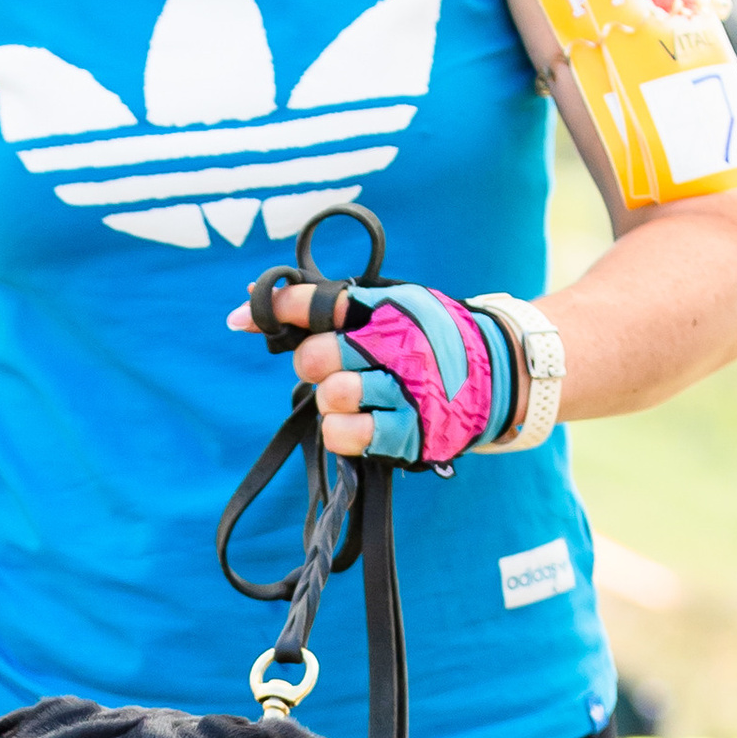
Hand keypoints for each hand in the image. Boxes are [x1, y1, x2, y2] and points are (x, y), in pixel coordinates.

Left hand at [227, 280, 509, 463]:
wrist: (496, 374)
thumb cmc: (424, 340)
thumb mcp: (385, 309)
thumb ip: (321, 310)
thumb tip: (240, 313)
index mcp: (387, 308)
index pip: (318, 301)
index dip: (277, 308)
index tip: (241, 319)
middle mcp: (397, 344)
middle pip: (318, 354)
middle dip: (312, 364)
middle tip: (328, 368)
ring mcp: (407, 390)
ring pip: (334, 397)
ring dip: (330, 401)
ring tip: (348, 398)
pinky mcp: (412, 431)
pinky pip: (350, 436)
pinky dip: (340, 433)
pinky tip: (351, 424)